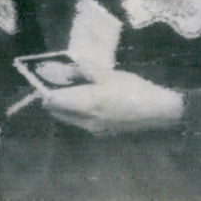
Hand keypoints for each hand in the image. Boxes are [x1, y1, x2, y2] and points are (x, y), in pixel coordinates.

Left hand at [42, 69, 182, 134]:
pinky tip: (87, 99)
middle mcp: (85, 120)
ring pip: (69, 117)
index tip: (44, 78)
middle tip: (57, 82)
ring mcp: (93, 129)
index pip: (54, 101)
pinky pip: (80, 121)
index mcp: (87, 103)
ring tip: (72, 88)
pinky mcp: (101, 132)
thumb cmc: (132, 88)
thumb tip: (66, 68)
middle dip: (54, 97)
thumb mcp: (108, 74)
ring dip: (65, 104)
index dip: (46, 89)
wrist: (156, 111)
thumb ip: (85, 70)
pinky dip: (77, 110)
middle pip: (58, 111)